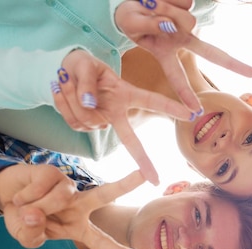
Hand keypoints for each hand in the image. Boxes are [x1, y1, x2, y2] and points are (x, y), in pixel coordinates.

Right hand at [2, 168, 144, 248]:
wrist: (5, 196)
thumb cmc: (23, 219)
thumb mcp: (26, 236)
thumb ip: (31, 235)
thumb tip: (35, 215)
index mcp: (78, 227)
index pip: (102, 242)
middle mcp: (79, 205)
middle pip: (105, 194)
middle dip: (126, 183)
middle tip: (145, 174)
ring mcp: (67, 188)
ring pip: (59, 198)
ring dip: (37, 207)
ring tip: (25, 208)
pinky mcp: (52, 172)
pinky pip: (41, 187)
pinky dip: (26, 195)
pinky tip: (22, 195)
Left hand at [54, 50, 196, 184]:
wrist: (62, 72)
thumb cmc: (81, 65)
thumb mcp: (83, 64)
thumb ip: (86, 83)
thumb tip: (88, 105)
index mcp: (126, 94)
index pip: (151, 101)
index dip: (171, 107)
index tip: (191, 114)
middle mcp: (117, 112)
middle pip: (131, 139)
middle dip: (144, 160)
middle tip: (155, 181)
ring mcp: (101, 121)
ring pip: (87, 120)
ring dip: (70, 100)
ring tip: (65, 80)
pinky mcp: (85, 126)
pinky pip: (73, 122)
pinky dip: (61, 105)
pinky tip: (60, 90)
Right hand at [115, 0, 251, 105]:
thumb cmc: (129, 16)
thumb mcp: (133, 24)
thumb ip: (151, 25)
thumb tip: (171, 23)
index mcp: (167, 53)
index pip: (178, 77)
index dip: (186, 94)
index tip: (196, 111)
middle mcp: (182, 40)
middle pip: (212, 53)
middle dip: (234, 64)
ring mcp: (188, 24)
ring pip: (187, 21)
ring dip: (166, 10)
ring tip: (151, 5)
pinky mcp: (189, 5)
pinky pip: (184, 1)